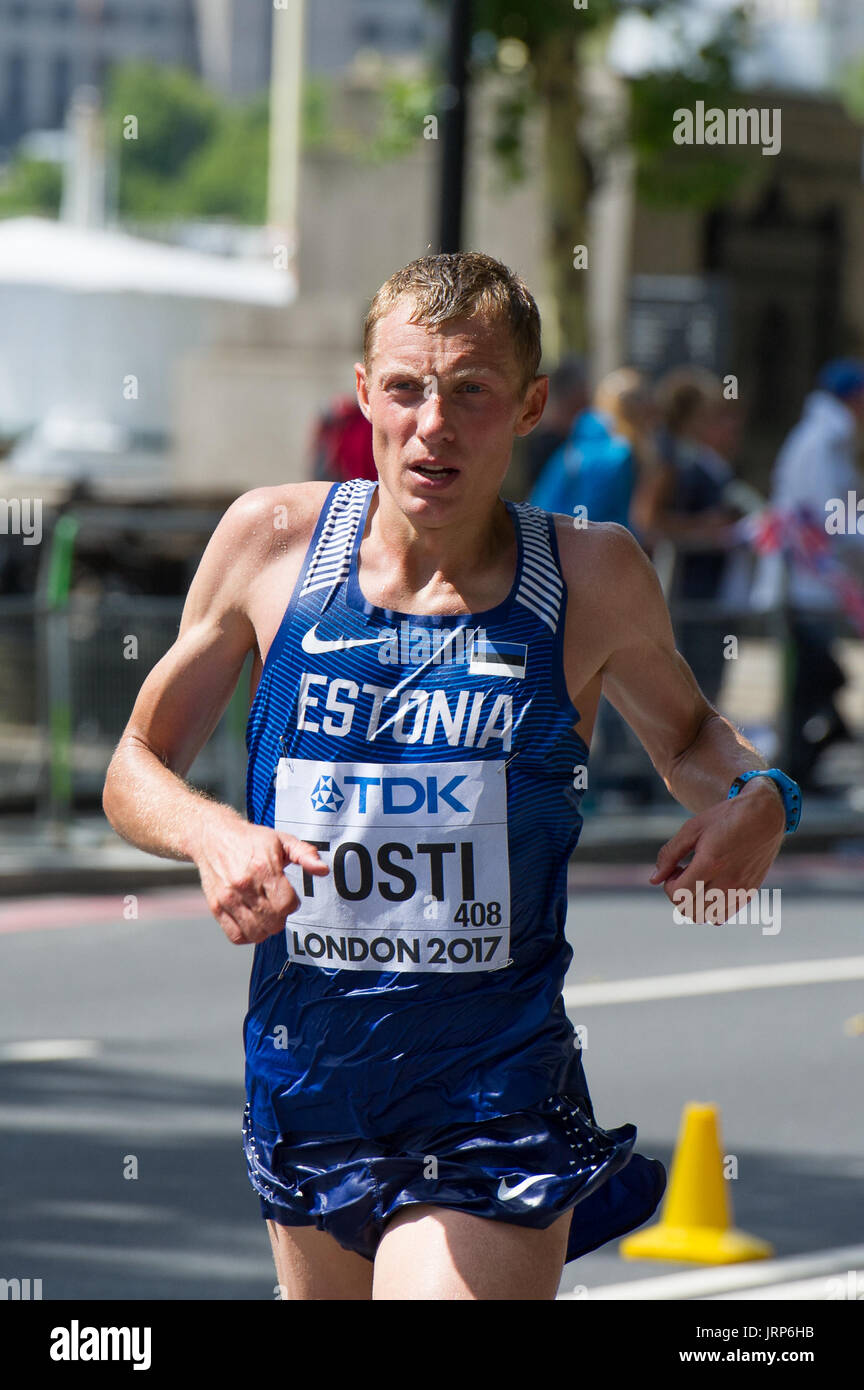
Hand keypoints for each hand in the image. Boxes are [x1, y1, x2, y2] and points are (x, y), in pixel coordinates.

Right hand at [191, 809, 328, 944]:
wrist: (212, 836)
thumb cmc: (250, 839)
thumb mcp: (282, 840)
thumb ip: (305, 854)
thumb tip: (323, 870)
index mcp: (263, 868)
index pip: (286, 904)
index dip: (292, 904)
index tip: (288, 895)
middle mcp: (244, 885)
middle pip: (273, 921)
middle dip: (281, 918)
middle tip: (278, 906)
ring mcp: (227, 898)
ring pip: (255, 933)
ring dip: (266, 929)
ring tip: (266, 915)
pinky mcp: (216, 907)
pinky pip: (236, 936)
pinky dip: (247, 936)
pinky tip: (252, 923)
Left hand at [648, 780, 784, 922]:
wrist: (765, 816)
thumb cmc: (725, 818)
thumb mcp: (691, 829)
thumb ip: (670, 854)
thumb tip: (653, 880)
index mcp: (710, 864)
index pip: (678, 895)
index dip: (668, 885)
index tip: (675, 869)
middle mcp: (727, 881)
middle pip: (689, 910)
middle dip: (678, 895)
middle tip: (683, 875)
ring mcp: (740, 889)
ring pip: (705, 917)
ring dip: (694, 904)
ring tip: (698, 882)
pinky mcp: (749, 893)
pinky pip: (723, 916)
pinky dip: (710, 908)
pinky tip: (711, 887)